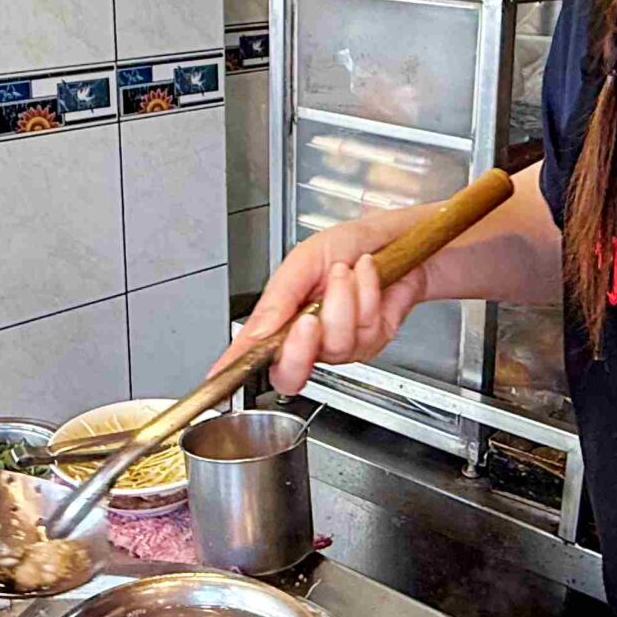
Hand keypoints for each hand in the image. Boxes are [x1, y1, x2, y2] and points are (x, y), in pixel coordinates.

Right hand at [214, 210, 431, 393]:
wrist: (398, 237)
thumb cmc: (351, 243)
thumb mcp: (305, 257)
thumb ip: (278, 296)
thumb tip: (257, 331)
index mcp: (281, 318)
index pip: (253, 353)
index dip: (234, 370)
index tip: (218, 379)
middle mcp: (308, 337)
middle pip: (291, 373)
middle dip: (301, 348)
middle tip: (308, 319)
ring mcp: (340, 343)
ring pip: (335, 345)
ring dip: (342, 301)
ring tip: (345, 272)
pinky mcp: (372, 341)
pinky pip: (365, 331)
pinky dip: (367, 295)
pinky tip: (367, 277)